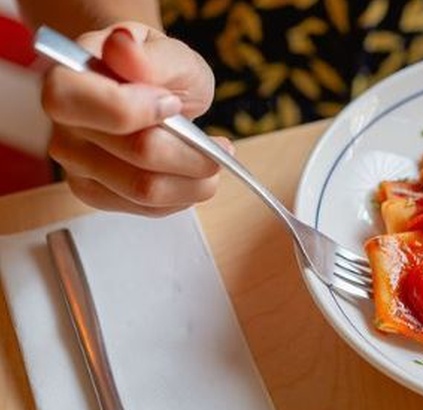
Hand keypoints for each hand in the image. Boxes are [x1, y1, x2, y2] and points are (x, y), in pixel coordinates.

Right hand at [42, 23, 228, 215]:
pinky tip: (192, 176)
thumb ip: (152, 55)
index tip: (174, 105)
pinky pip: (147, 208)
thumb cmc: (158, 70)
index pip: (73, 100)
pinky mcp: (96, 194)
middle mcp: (63, 125)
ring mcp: (76, 164)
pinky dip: (184, 195)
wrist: (155, 92)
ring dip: (195, 180)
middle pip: (134, 153)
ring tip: (215, 161)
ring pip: (146, 189)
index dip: (133, 108)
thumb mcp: (169, 53)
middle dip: (192, 153)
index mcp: (66, 77)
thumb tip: (123, 49)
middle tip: (221, 145)